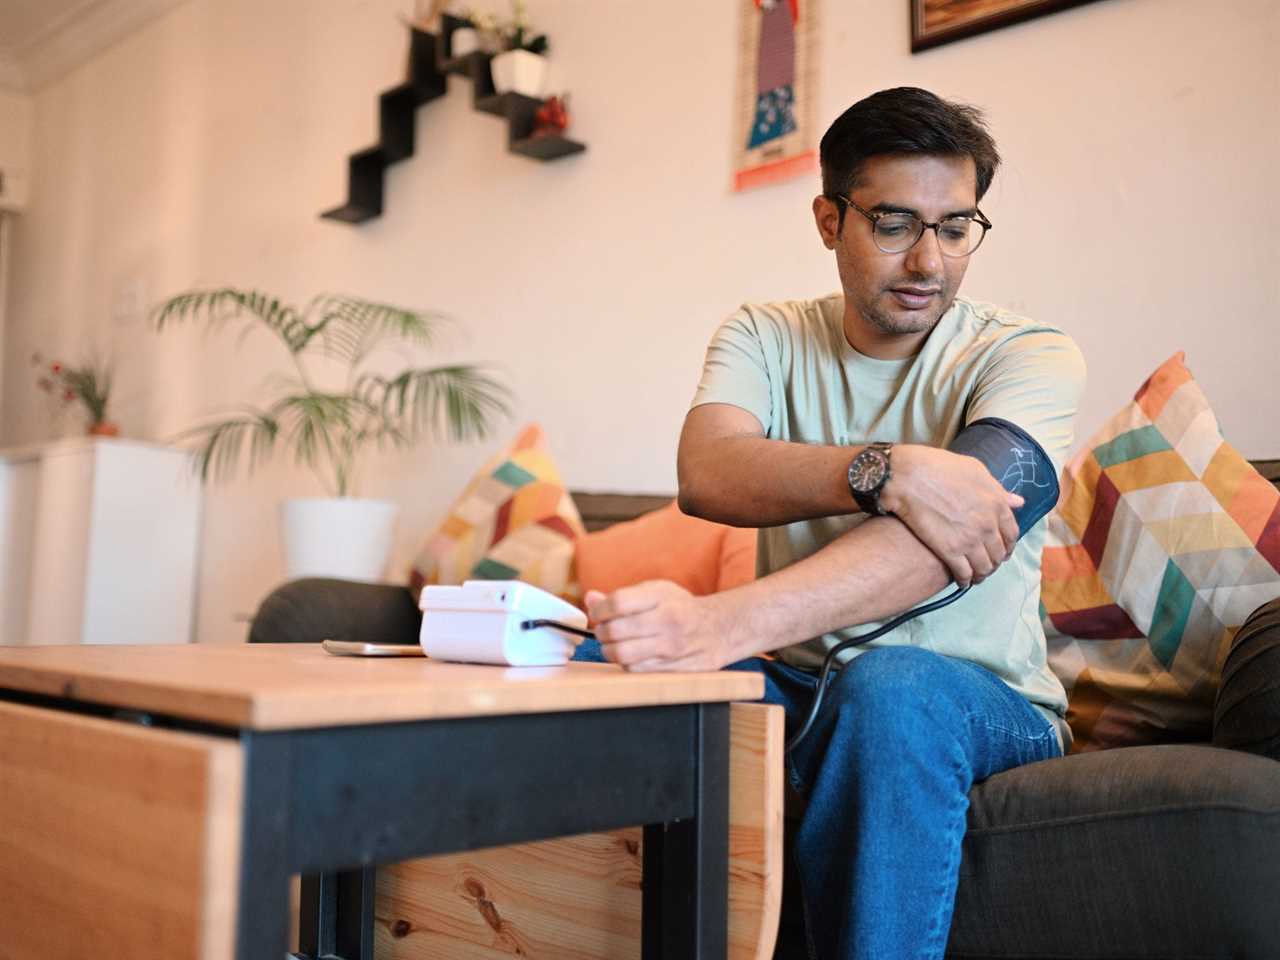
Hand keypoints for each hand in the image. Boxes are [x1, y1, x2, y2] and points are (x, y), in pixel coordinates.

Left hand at [584, 581, 733, 671]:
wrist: (719, 629)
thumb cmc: (680, 607)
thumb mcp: (655, 591)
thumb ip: (622, 596)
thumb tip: (590, 598)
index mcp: (662, 598)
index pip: (618, 602)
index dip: (599, 609)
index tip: (597, 613)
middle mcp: (668, 622)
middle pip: (616, 631)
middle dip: (601, 631)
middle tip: (603, 629)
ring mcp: (672, 648)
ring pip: (622, 655)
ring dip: (610, 650)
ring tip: (614, 643)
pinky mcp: (674, 669)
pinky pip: (636, 670)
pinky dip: (626, 663)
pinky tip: (631, 654)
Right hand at [880, 444, 1022, 587]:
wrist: (909, 477)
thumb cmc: (938, 466)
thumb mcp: (974, 470)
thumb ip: (997, 489)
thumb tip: (1017, 502)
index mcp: (996, 504)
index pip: (1011, 533)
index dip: (1008, 545)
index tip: (1003, 550)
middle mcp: (988, 525)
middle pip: (998, 553)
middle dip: (995, 562)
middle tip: (987, 565)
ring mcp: (970, 540)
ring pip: (984, 567)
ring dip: (982, 574)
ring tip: (975, 576)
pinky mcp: (950, 551)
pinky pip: (964, 573)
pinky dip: (965, 580)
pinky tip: (962, 581)